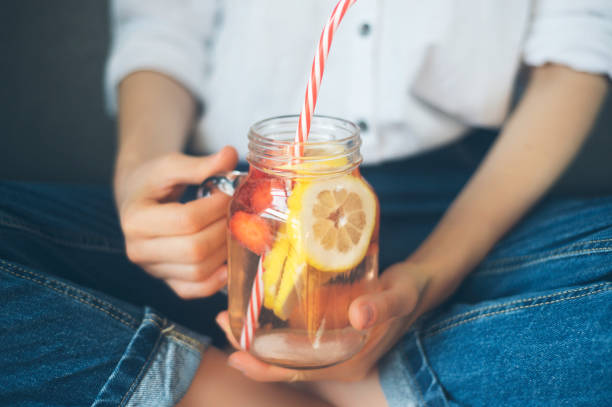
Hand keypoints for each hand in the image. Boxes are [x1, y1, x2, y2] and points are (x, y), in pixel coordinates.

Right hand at [116, 146, 237, 298]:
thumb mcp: (171, 166)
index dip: (216, 207)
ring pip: (199, 272)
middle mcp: (139, 250)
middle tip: (237, 212)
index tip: (230, 192)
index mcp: (135, 219)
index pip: (186, 220)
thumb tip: (231, 155)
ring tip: (234, 228)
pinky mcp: (168, 282)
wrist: (139, 200)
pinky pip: (195, 290)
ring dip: (226, 251)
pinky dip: (217, 280)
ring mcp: (153, 270)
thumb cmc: (154, 182)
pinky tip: (230, 260)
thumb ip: (200, 164)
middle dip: (224, 229)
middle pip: (195, 249)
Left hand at [216, 261, 431, 381]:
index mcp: (347, 363)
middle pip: (283, 364)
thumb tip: (360, 316)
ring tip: (230, 313)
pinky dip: (272, 326)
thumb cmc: (407, 292)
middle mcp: (335, 360)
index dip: (263, 369)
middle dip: (249, 349)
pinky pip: (294, 336)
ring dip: (256, 337)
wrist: (417, 285)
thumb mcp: (398, 297)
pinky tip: (258, 306)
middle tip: (224, 321)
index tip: (236, 354)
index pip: (296, 373)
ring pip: (284, 351)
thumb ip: (381, 306)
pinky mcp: (329, 332)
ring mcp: (331, 347)